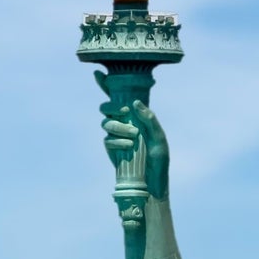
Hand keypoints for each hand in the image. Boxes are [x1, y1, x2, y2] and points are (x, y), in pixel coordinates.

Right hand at [97, 84, 169, 199]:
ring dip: (118, 126)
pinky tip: (129, 146)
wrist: (151, 185)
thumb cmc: (159, 162)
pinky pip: (107, 139)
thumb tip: (135, 102)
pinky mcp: (111, 149)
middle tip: (124, 111)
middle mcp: (124, 124)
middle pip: (107, 107)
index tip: (99, 74)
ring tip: (133, 136)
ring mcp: (116, 136)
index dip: (107, 85)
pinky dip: (117, 141)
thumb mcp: (159, 139)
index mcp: (136, 117)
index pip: (120, 97)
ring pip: (106, 122)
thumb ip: (150, 120)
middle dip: (112, 106)